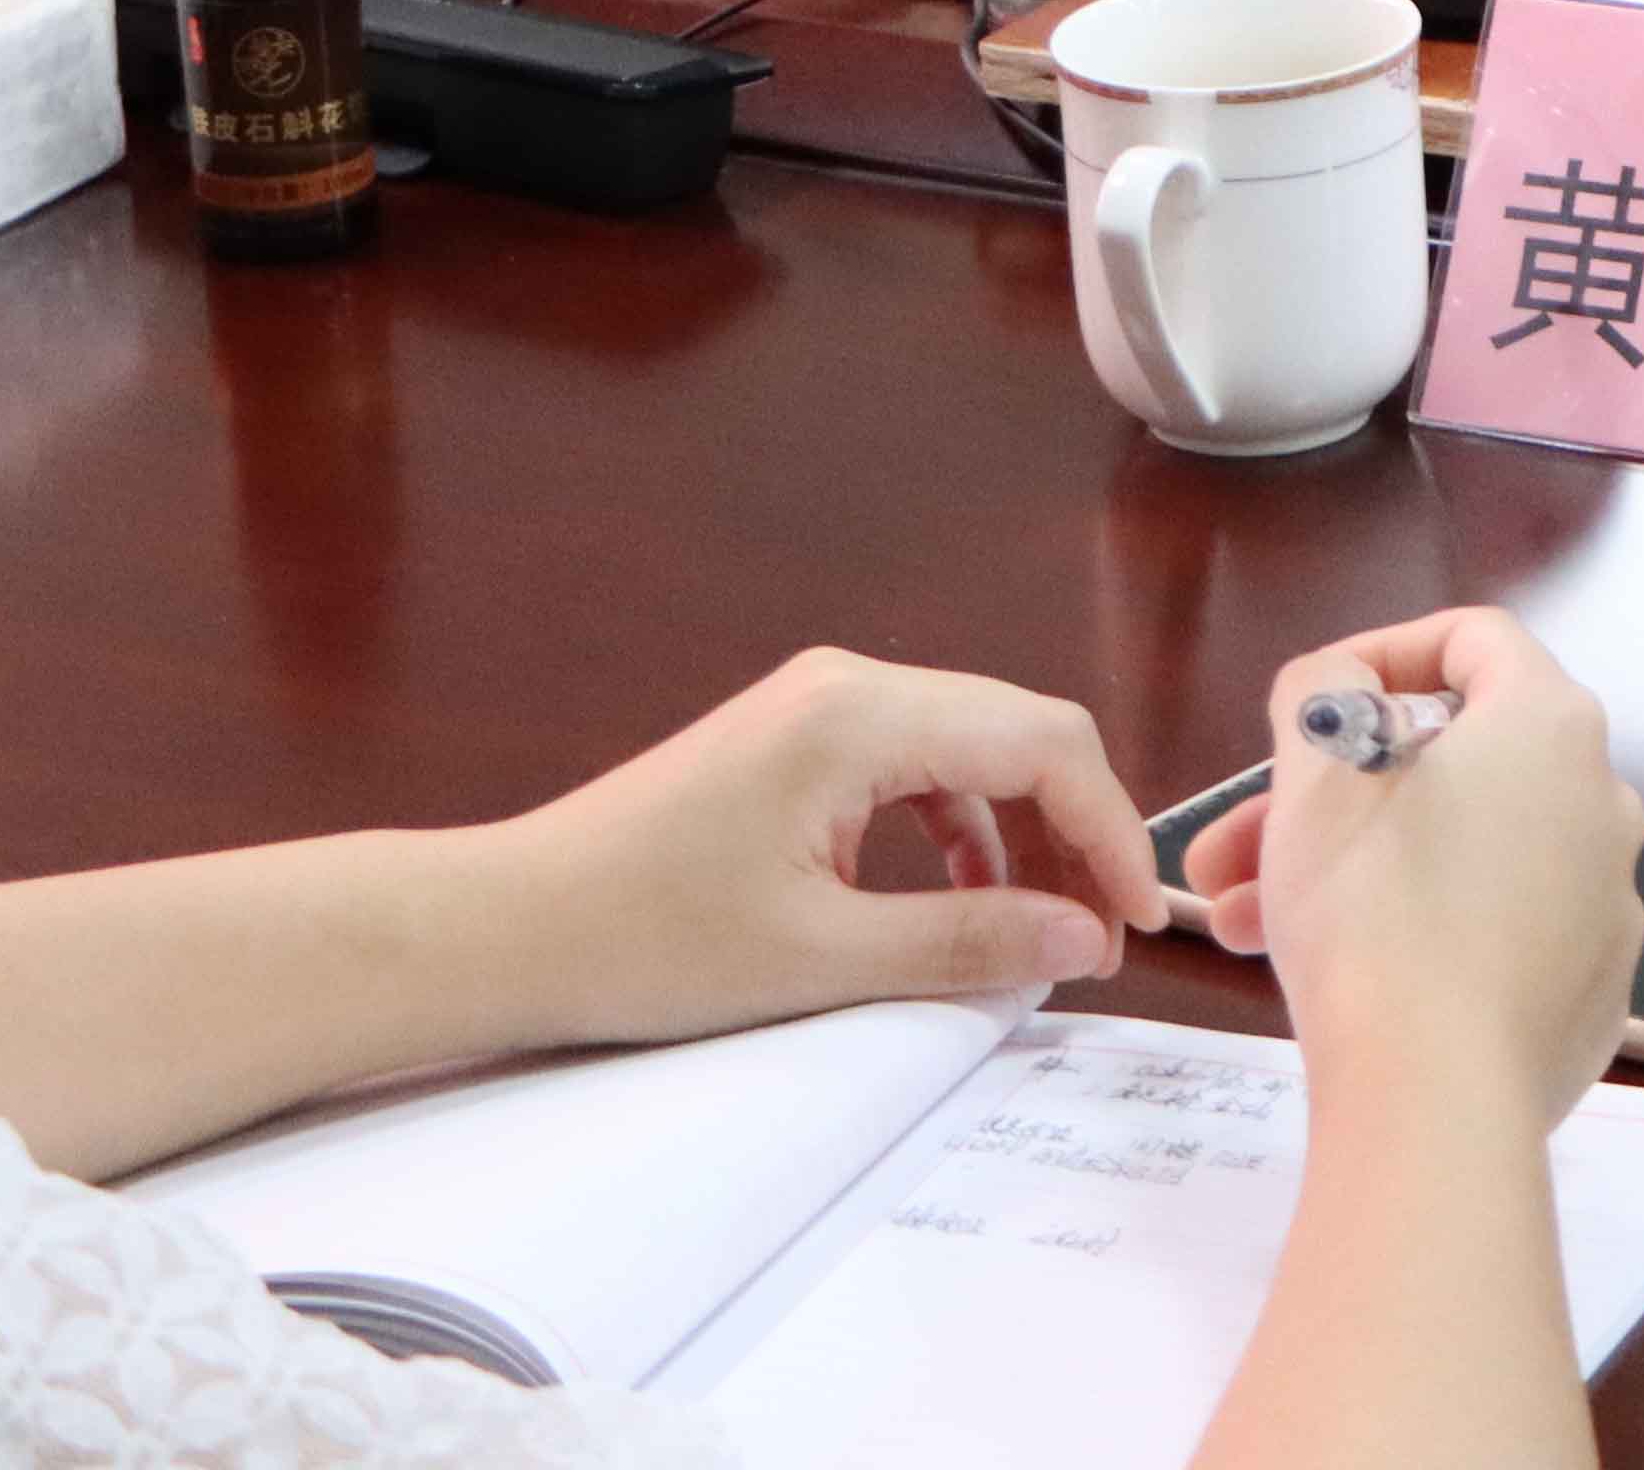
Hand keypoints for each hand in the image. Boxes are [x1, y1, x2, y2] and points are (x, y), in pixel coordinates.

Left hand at [488, 645, 1158, 1049]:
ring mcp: (817, 707)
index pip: (1043, 743)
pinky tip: (957, 903)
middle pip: (1018, 733)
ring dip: (1020, 836)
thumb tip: (1082, 940)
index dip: (1109, 832)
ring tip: (1035, 934)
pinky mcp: (795, 745)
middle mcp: (847, 685)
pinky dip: (960, 832)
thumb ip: (968, 941)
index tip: (1132, 925)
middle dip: (1074, 834)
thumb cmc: (642, 938)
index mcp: (859, 715)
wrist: (510, 926)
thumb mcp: (823, 958)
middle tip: (1097, 940)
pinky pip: (916, 770)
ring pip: (971, 752)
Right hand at [1182, 613, 1640, 1116]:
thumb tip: (1342, 687)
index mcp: (1552, 727)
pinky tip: (1339, 979)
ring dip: (1351, 873)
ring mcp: (1605, 909)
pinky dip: (1420, 938)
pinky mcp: (1590, 998)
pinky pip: (1495, 938)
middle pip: (1450, 768)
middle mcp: (1602, 805)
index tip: (1308, 706)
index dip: (1379, 654)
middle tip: (1233, 847)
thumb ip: (1322, 689)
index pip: (1474, 641)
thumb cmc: (1373, 910)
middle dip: (1326, 800)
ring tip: (1243, 925)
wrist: (1437, 1101)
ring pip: (1459, 859)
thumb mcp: (1316, 768)